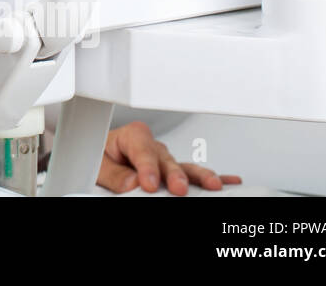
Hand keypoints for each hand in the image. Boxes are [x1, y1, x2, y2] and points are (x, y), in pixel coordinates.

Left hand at [97, 121, 241, 194]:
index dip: (146, 167)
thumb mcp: (99, 165)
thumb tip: (133, 183)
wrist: (101, 156)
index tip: (147, 183)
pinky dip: (210, 177)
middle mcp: (153, 147)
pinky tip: (226, 180)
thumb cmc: (101, 156)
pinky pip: (193, 175)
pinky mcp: (174, 173)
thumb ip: (115, 174)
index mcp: (132, 137)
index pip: (142, 150)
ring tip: (213, 184)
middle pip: (167, 160)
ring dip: (200, 176)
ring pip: (185, 167)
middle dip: (175, 174)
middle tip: (178, 187)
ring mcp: (166, 161)